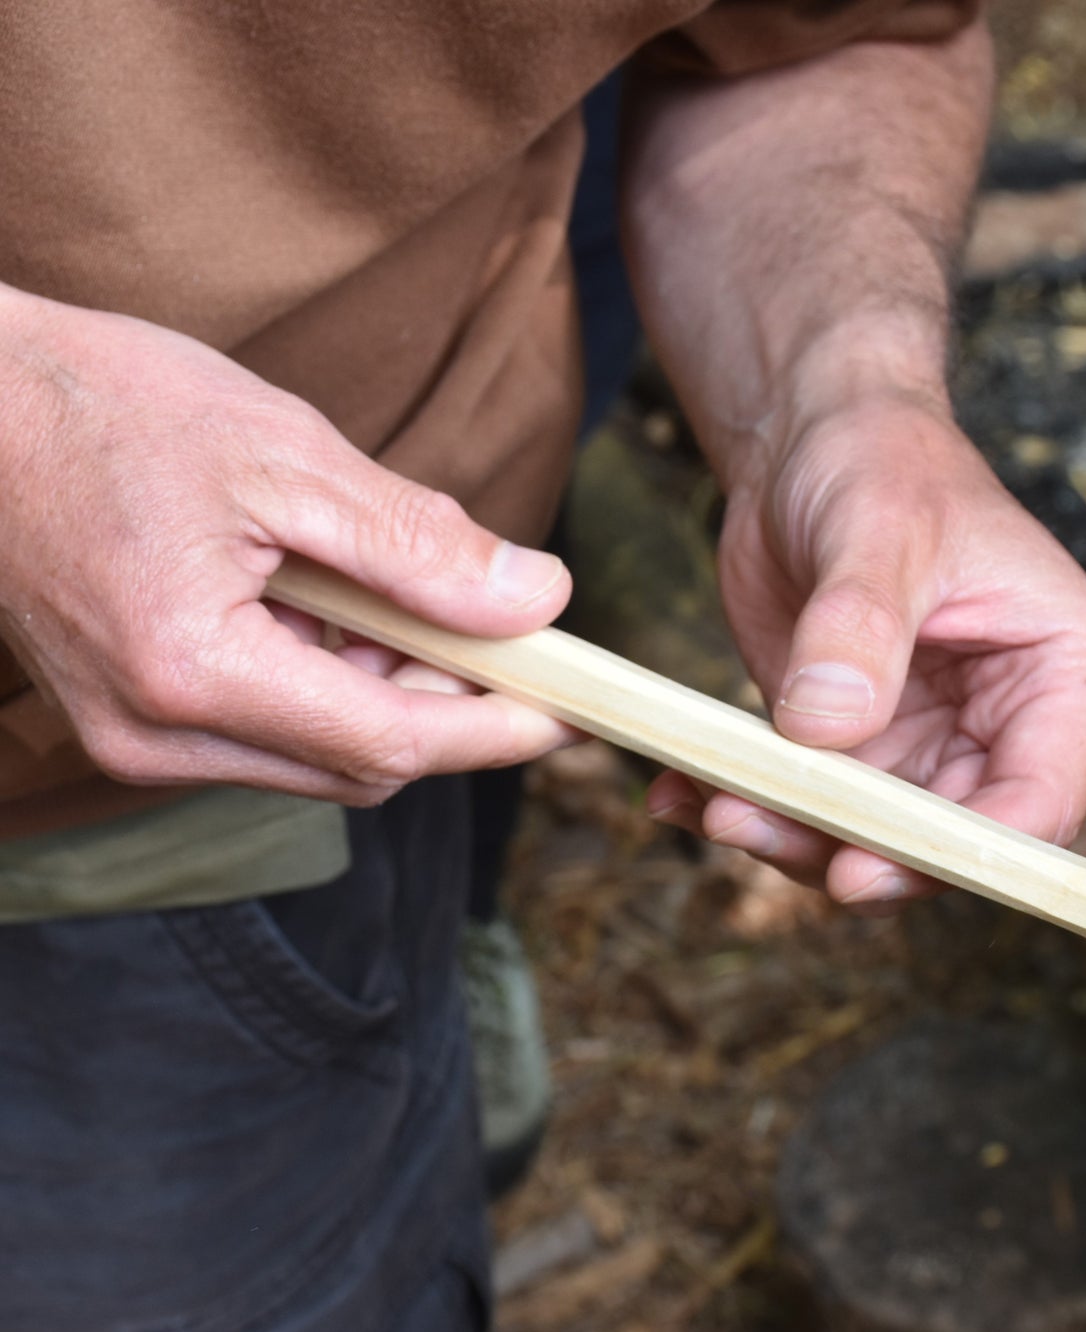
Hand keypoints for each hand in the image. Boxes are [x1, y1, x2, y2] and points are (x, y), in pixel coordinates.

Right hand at [0, 286, 577, 803]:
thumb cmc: (106, 407)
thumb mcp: (284, 454)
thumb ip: (417, 542)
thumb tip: (537, 599)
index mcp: (193, 670)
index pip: (392, 742)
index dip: (497, 728)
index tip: (574, 704)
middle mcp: (158, 735)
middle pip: (364, 764)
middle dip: (447, 704)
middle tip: (494, 622)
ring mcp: (138, 739)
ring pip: (322, 755)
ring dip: (387, 690)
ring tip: (391, 590)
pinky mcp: (135, 722)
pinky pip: (272, 734)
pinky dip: (330, 684)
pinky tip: (329, 605)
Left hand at [646, 397, 1085, 911]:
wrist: (813, 445)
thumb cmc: (880, 459)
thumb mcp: (877, 529)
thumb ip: (858, 629)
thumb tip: (825, 730)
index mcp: (1069, 672)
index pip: (1042, 800)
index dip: (961, 852)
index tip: (863, 866)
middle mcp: (1011, 726)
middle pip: (949, 843)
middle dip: (851, 852)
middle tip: (749, 823)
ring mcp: (934, 747)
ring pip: (874, 842)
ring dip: (789, 836)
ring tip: (707, 800)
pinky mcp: (864, 752)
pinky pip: (816, 810)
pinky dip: (752, 807)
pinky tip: (683, 791)